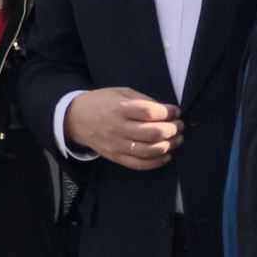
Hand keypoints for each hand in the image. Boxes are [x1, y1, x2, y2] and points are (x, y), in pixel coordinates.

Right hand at [64, 87, 182, 170]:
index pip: (150, 112)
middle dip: (172, 129)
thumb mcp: (120, 92)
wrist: (77, 119)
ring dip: (168, 145)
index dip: (168, 112)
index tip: (176, 111)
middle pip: (152, 133)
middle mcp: (118, 127)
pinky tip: (166, 155)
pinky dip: (156, 162)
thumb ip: (142, 100)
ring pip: (149, 150)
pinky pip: (139, 164)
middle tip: (179, 126)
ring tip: (177, 139)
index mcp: (119, 108)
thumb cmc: (102, 102)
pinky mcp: (116, 157)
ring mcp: (117, 145)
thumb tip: (166, 110)